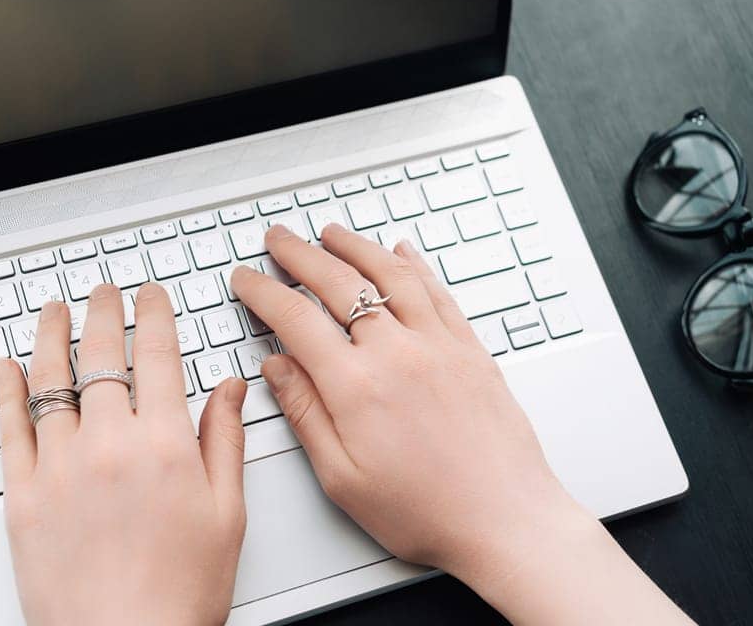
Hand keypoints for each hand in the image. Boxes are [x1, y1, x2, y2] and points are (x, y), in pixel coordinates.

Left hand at [0, 282, 246, 625]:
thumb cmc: (179, 596)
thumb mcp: (226, 515)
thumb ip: (226, 441)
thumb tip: (231, 389)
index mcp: (164, 443)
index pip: (157, 353)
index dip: (153, 313)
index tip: (150, 295)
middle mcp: (110, 444)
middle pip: (102, 355)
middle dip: (104, 311)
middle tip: (103, 292)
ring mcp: (61, 467)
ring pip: (52, 380)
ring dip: (53, 335)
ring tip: (55, 311)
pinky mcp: (24, 497)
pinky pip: (10, 428)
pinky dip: (7, 391)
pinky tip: (8, 367)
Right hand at [233, 224, 588, 612]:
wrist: (505, 519)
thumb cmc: (426, 512)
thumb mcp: (344, 479)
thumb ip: (306, 415)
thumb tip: (276, 369)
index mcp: (357, 387)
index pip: (296, 319)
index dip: (264, 292)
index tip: (247, 279)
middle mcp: (396, 352)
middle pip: (338, 282)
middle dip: (300, 254)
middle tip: (278, 238)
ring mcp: (436, 343)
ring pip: (388, 274)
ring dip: (354, 246)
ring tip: (330, 232)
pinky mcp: (468, 347)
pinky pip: (435, 290)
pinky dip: (413, 265)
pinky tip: (401, 252)